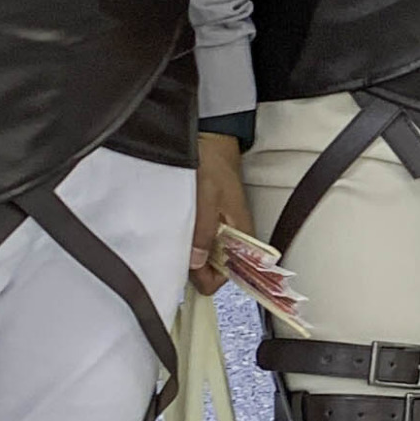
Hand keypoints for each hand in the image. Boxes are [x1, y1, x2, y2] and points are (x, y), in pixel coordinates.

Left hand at [190, 131, 253, 295]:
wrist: (211, 144)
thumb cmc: (213, 165)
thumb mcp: (207, 195)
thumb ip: (203, 229)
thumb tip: (197, 262)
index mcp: (242, 235)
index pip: (227, 276)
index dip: (207, 276)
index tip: (189, 266)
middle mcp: (234, 238)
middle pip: (214, 271)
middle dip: (195, 266)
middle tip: (179, 246)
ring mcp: (221, 232)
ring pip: (204, 259)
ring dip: (190, 253)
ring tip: (177, 233)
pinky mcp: (211, 225)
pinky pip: (199, 244)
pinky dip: (187, 241)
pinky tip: (178, 228)